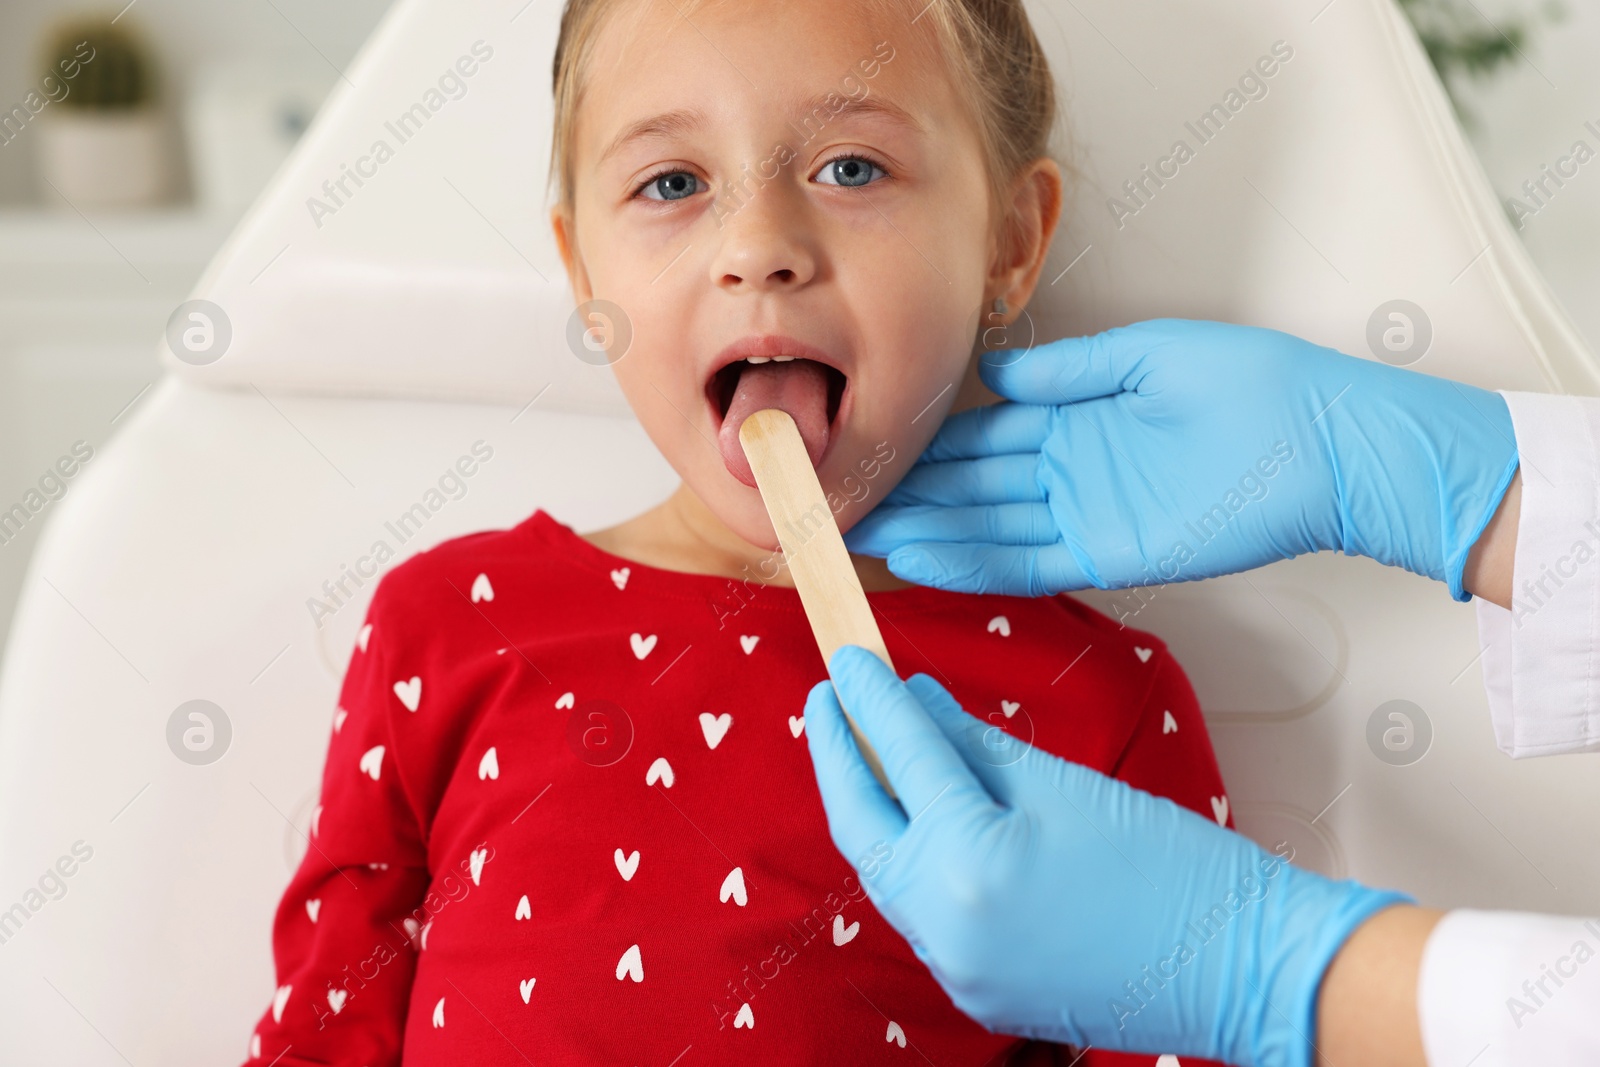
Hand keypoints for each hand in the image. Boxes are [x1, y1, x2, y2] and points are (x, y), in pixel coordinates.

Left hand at [804, 644, 1410, 1066]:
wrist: (1244, 968)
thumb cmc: (1173, 866)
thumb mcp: (1066, 785)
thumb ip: (974, 744)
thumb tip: (914, 702)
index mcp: (971, 862)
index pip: (902, 757)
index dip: (872, 698)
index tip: (851, 656)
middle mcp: (945, 925)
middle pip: (862, 825)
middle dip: (839, 756)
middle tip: (830, 698)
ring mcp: (956, 969)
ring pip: (884, 873)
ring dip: (869, 809)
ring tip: (864, 748)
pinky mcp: (975, 991)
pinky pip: (920, 914)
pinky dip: (909, 860)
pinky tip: (916, 819)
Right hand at [846, 319, 1518, 599]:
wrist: (1324, 443)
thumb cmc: (1250, 384)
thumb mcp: (1147, 356)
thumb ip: (1068, 371)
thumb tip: (996, 374)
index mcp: (1077, 416)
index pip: (983, 434)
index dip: (927, 443)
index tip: (874, 446)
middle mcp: (1070, 470)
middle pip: (973, 486)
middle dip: (911, 494)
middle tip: (844, 502)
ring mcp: (1086, 515)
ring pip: (988, 528)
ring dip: (928, 533)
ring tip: (864, 536)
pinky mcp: (1111, 554)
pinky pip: (1028, 562)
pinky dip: (975, 563)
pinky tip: (924, 560)